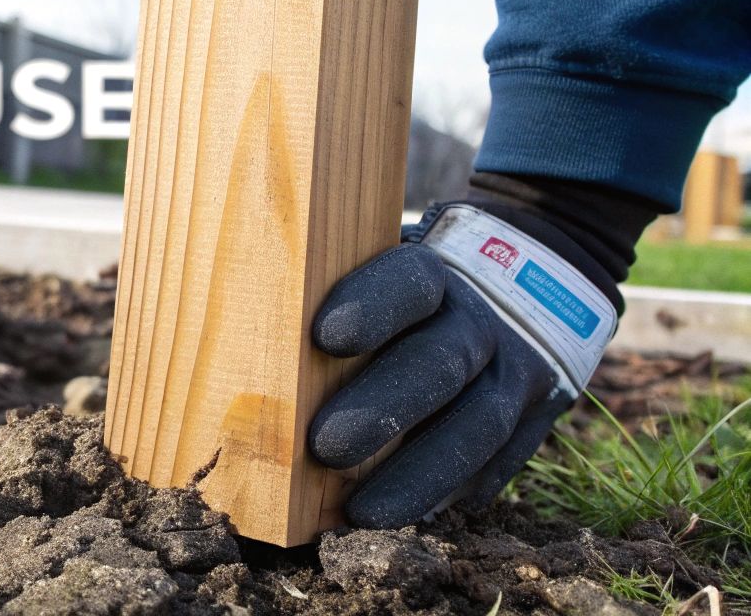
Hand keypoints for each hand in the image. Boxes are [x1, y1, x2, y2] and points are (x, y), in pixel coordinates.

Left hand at [307, 203, 618, 527]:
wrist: (530, 281)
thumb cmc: (411, 289)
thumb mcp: (384, 266)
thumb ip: (331, 294)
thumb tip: (249, 350)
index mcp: (437, 274)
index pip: (410, 282)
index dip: (372, 307)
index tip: (324, 337)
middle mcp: (480, 322)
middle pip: (437, 364)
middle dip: (381, 408)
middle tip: (323, 446)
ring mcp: (515, 371)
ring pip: (476, 425)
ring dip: (418, 473)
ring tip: (362, 512)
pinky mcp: (534, 418)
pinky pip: (501, 460)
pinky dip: (458, 491)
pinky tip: (413, 517)